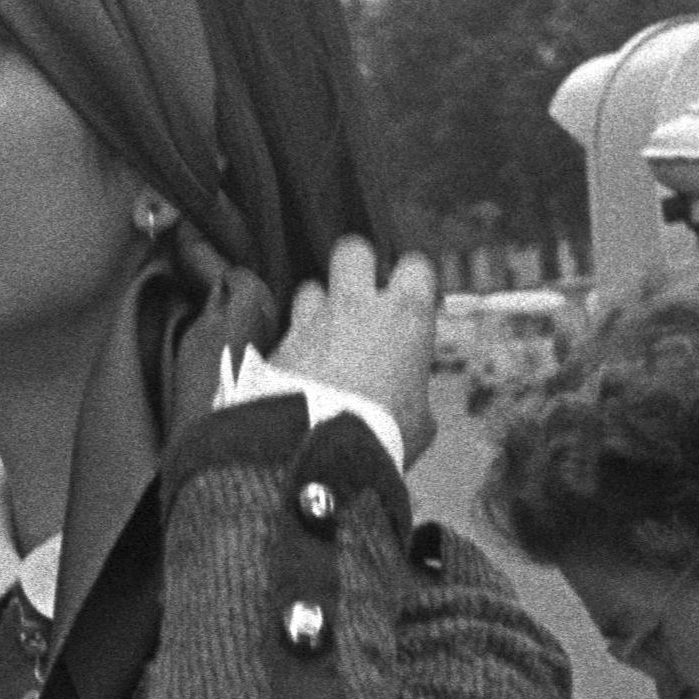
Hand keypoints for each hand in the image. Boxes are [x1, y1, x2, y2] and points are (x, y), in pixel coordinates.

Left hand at [275, 236, 439, 471]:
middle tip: (363, 298)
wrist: (320, 449)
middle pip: (354, 250)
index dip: (415, 282)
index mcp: (404, 317)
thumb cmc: (381, 435)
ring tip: (326, 338)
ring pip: (312, 287)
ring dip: (319, 308)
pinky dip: (294, 347)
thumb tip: (415, 409)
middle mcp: (357, 306)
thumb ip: (415, 398)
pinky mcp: (280, 343)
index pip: (416, 266)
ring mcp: (314, 321)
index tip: (414, 303)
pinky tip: (301, 371)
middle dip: (358, 268)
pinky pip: (287, 331)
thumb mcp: (418, 423)